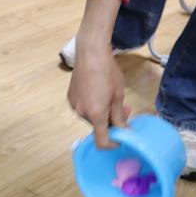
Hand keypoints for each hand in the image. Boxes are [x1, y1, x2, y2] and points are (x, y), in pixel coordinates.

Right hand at [66, 0, 130, 147]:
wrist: (90, 53)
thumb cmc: (108, 72)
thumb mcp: (118, 95)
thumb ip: (120, 116)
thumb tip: (124, 130)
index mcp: (96, 115)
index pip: (102, 141)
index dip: (113, 144)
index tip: (122, 138)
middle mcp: (82, 113)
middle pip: (98, 127)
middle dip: (111, 122)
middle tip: (125, 109)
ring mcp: (74, 105)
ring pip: (91, 117)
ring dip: (102, 113)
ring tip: (111, 97)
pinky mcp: (70, 97)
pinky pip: (84, 107)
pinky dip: (93, 105)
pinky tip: (98, 91)